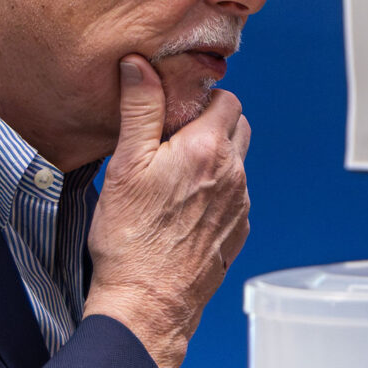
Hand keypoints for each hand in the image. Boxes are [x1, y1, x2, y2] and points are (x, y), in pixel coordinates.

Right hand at [83, 55, 251, 367]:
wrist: (147, 303)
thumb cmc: (130, 238)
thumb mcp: (126, 163)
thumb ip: (140, 108)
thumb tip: (140, 64)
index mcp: (208, 150)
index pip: (226, 98)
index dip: (201, 98)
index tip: (175, 109)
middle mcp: (234, 174)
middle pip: (239, 126)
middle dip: (212, 123)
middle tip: (174, 137)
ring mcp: (240, 205)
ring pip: (238, 162)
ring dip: (215, 158)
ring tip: (174, 174)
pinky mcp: (238, 231)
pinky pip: (235, 196)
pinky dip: (216, 191)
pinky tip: (183, 206)